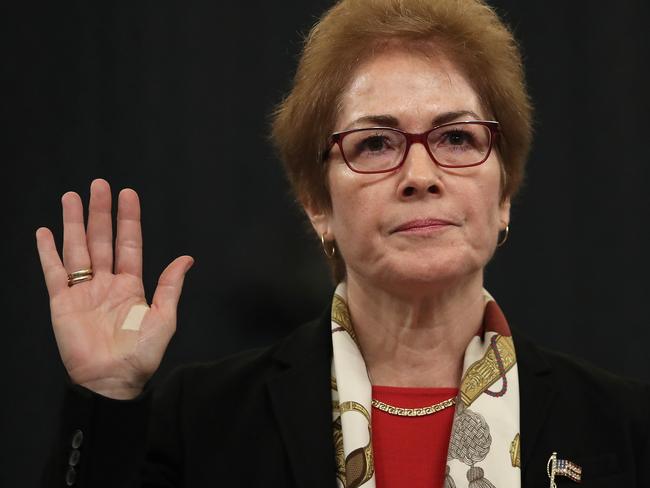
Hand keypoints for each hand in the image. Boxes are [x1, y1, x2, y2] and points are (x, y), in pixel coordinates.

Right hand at [36, 179, 193, 398]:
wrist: (112, 380)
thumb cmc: (141, 354)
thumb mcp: (164, 317)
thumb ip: (170, 286)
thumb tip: (187, 258)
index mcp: (131, 285)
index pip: (129, 243)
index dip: (128, 219)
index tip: (128, 194)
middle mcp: (106, 283)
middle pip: (101, 239)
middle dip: (100, 212)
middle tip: (99, 184)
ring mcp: (83, 291)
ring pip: (77, 249)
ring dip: (73, 223)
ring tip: (71, 196)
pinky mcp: (62, 303)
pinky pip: (53, 272)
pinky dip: (48, 252)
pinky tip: (45, 232)